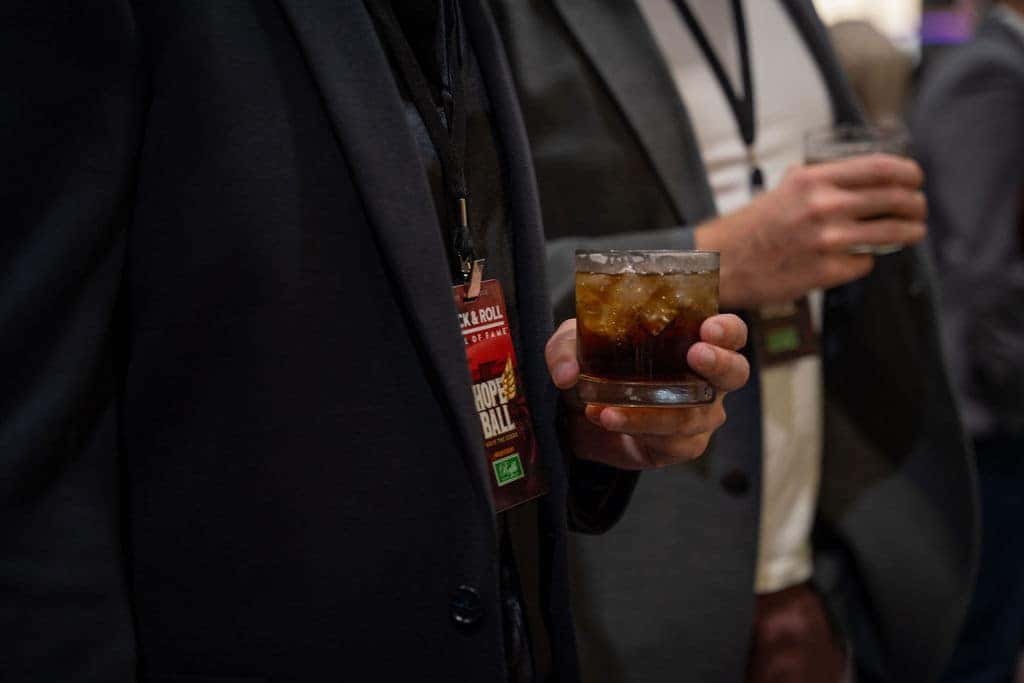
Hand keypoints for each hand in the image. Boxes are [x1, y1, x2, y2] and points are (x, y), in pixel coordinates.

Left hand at [545, 315, 749, 468]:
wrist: (576, 416)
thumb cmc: (591, 365)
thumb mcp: (572, 344)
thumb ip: (566, 349)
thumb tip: (568, 374)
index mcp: (692, 342)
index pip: (730, 333)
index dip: (728, 331)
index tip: (708, 328)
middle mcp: (705, 380)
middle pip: (735, 373)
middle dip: (719, 364)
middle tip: (695, 355)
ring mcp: (698, 415)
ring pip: (695, 415)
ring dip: (653, 411)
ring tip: (608, 407)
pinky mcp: (679, 445)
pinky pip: (673, 442)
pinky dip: (639, 430)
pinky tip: (609, 420)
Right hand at [696, 154, 926, 307]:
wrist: (723, 262)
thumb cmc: (754, 225)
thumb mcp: (786, 187)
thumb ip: (822, 178)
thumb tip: (863, 175)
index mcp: (814, 180)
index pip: (881, 168)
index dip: (908, 173)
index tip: (915, 179)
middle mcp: (823, 208)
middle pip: (895, 199)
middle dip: (915, 204)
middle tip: (918, 208)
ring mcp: (826, 242)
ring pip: (890, 234)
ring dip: (909, 232)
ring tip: (912, 232)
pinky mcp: (825, 272)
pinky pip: (864, 263)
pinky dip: (866, 260)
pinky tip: (856, 258)